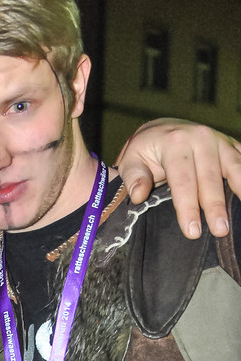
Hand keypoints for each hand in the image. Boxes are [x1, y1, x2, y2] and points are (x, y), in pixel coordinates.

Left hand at [115, 119, 240, 238]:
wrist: (163, 129)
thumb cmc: (146, 150)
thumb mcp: (131, 161)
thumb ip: (134, 178)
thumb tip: (138, 196)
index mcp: (175, 142)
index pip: (182, 180)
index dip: (188, 207)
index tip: (192, 231)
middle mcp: (201, 138)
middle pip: (210, 177)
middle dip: (215, 206)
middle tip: (220, 231)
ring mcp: (220, 140)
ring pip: (234, 168)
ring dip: (240, 190)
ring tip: (238, 217)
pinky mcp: (232, 145)